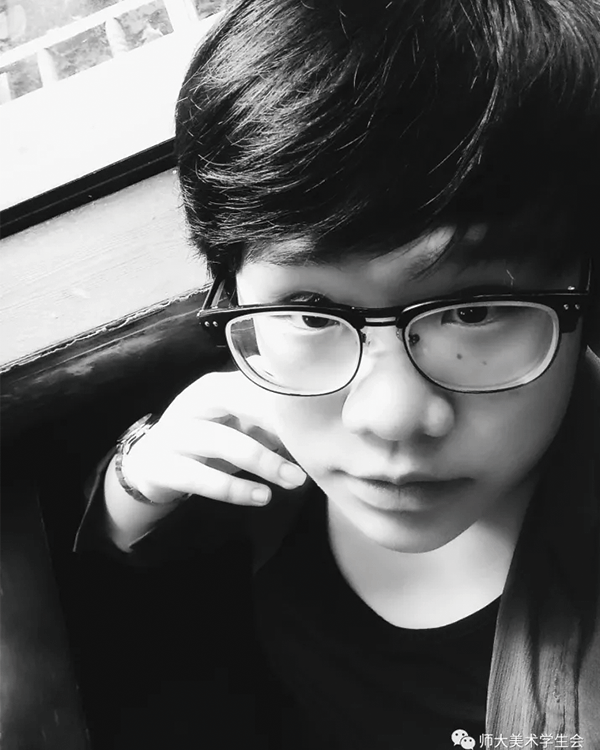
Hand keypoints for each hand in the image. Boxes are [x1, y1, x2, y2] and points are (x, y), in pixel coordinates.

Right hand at [120, 370, 306, 505]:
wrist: (150, 465)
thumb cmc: (206, 440)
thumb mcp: (235, 423)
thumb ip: (267, 417)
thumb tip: (316, 418)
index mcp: (214, 387)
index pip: (252, 381)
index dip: (285, 397)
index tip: (318, 416)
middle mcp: (192, 403)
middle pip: (236, 401)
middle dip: (276, 423)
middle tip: (311, 445)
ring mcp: (175, 434)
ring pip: (222, 442)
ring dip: (263, 462)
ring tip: (295, 480)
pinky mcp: (163, 467)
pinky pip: (202, 478)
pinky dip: (235, 489)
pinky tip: (262, 497)